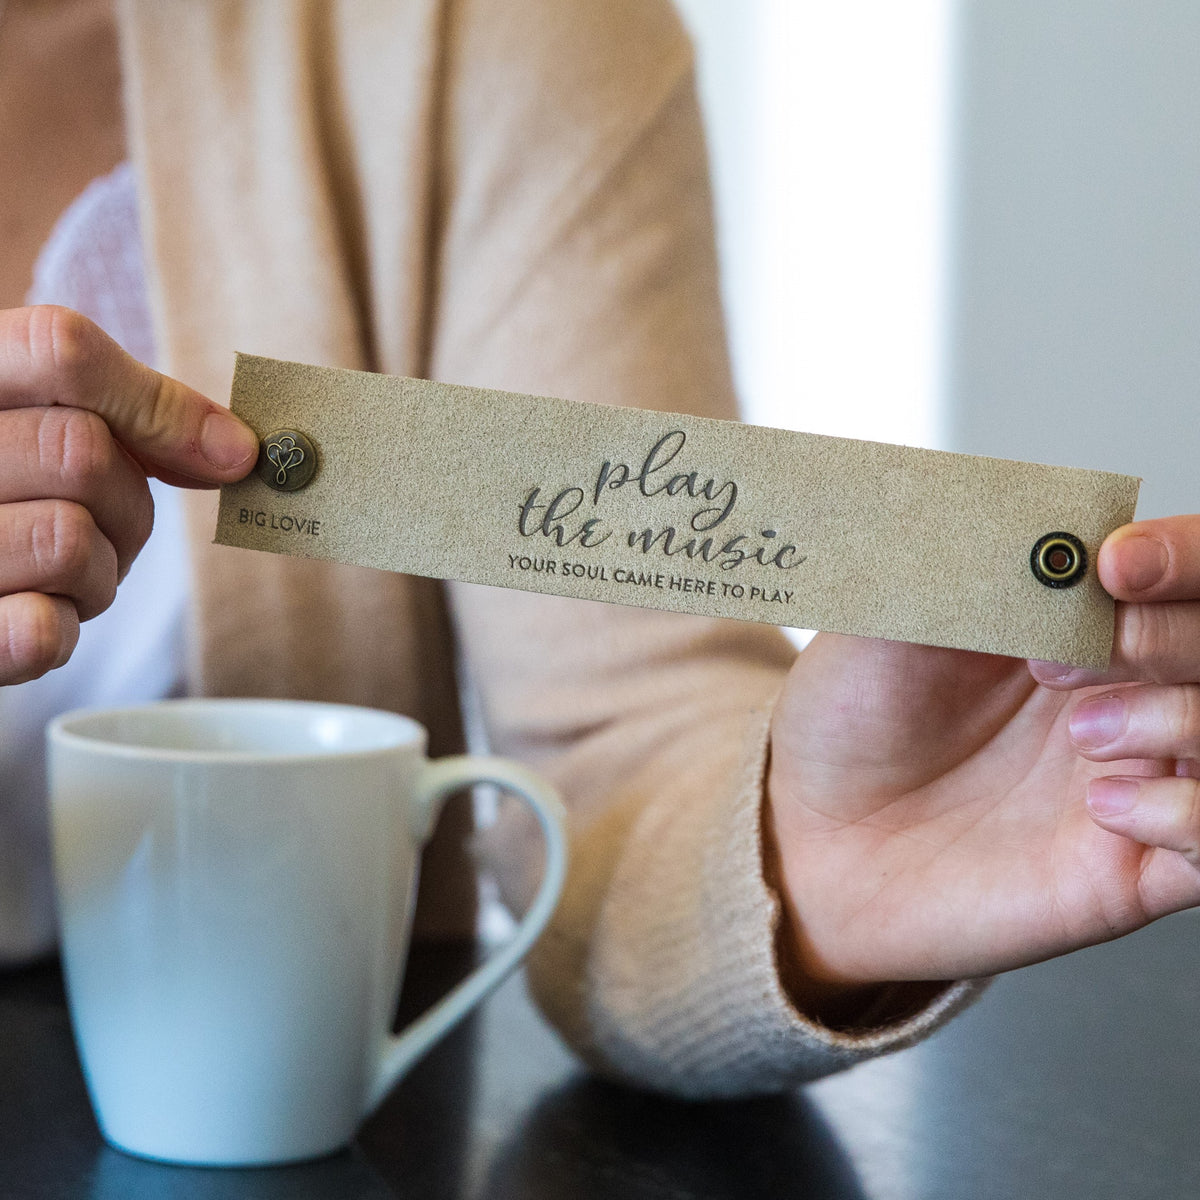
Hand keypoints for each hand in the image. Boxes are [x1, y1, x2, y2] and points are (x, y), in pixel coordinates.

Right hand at [0, 306, 257, 684]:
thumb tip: (238, 449)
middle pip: (83, 453)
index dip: (158, 406)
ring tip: (58, 573)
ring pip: (68, 541)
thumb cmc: (9, 488)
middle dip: (128, 505)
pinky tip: (32, 612)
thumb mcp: (48, 424)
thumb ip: (137, 415)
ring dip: (98, 574)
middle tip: (102, 527)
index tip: (228, 454)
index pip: (61, 349)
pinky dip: (61, 628)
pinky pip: (39, 630)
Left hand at [767, 517, 1199, 1011]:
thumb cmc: (847, 723)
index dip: (1179, 556)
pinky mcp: (1136, 865)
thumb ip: (969, 557)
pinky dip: (1189, 813)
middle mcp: (1123, 688)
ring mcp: (1138, 774)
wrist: (810, 835)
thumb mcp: (890, 614)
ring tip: (1083, 736)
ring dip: (1181, 718)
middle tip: (1060, 662)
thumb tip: (1035, 512)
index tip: (1114, 566)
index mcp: (1074, 616)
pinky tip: (1103, 808)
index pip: (1184, 568)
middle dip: (1170, 636)